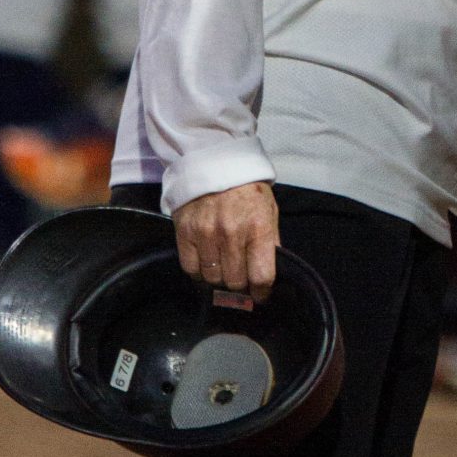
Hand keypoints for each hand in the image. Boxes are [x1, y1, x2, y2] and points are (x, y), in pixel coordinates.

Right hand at [173, 180, 279, 296]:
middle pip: (235, 282)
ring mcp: (206, 233)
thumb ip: (270, 242)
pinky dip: (199, 272)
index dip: (262, 292)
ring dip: (219, 280)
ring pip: (212, 278)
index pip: (261, 276)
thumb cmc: (247, 188)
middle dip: (240, 286)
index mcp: (259, 228)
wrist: (215, 161)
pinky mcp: (185, 232)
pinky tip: (206, 264)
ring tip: (223, 270)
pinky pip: (190, 268)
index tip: (260, 296)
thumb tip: (270, 273)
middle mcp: (232, 233)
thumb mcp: (269, 211)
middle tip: (240, 279)